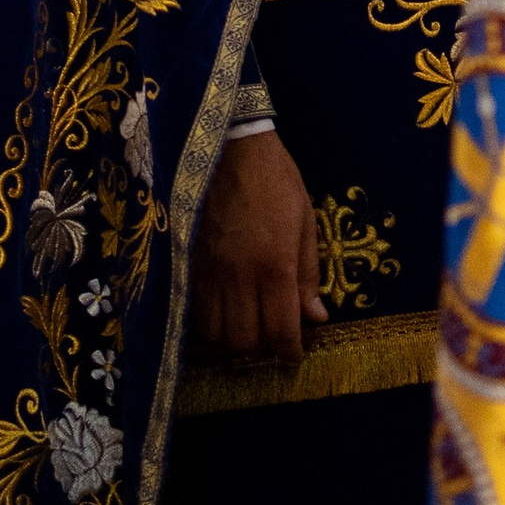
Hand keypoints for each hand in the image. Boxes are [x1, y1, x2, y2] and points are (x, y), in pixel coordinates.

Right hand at [189, 135, 328, 361]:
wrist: (229, 148)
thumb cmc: (276, 181)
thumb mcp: (305, 223)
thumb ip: (308, 275)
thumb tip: (317, 317)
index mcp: (275, 267)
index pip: (281, 331)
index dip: (289, 352)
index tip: (294, 356)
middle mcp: (239, 277)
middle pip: (243, 342)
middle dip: (260, 349)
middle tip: (271, 337)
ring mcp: (209, 273)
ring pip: (214, 333)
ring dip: (232, 340)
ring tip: (247, 327)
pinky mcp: (188, 264)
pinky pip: (194, 312)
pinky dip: (209, 323)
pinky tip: (223, 312)